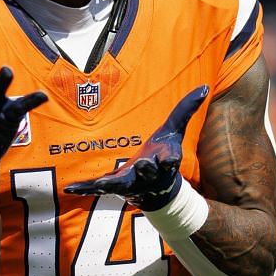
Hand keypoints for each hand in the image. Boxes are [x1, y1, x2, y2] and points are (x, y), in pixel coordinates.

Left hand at [64, 85, 209, 211]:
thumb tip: (205, 86)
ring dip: (113, 182)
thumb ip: (185, 110)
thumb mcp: (173, 131)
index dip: (170, 159)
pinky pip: (98, 189)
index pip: (171, 160)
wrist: (156, 189)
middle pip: (149, 171)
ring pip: (124, 183)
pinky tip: (70, 187)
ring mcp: (132, 183)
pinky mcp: (115, 188)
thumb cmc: (163, 153)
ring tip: (101, 183)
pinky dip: (85, 188)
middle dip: (147, 167)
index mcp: (165, 160)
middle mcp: (150, 174)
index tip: (171, 159)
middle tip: (143, 163)